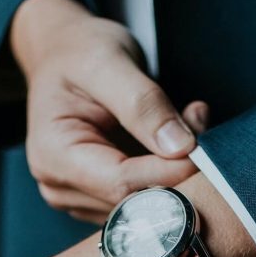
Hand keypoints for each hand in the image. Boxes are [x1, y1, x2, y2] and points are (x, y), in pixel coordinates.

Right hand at [11, 0, 208, 223]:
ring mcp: (82, 197)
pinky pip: (147, 197)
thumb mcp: (108, 62)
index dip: (169, 172)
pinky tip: (174, 137)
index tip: (202, 147)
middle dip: (176, 170)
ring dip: (177, 170)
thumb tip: (180, 147)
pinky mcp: (103, 196)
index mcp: (53, 155)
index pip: (121, 184)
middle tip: (198, 122)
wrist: (64, 53)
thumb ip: (143, 104)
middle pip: (136, 201)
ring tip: (186, 120)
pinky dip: (170, 172)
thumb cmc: (79, 52)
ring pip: (147, 204)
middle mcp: (62, 186)